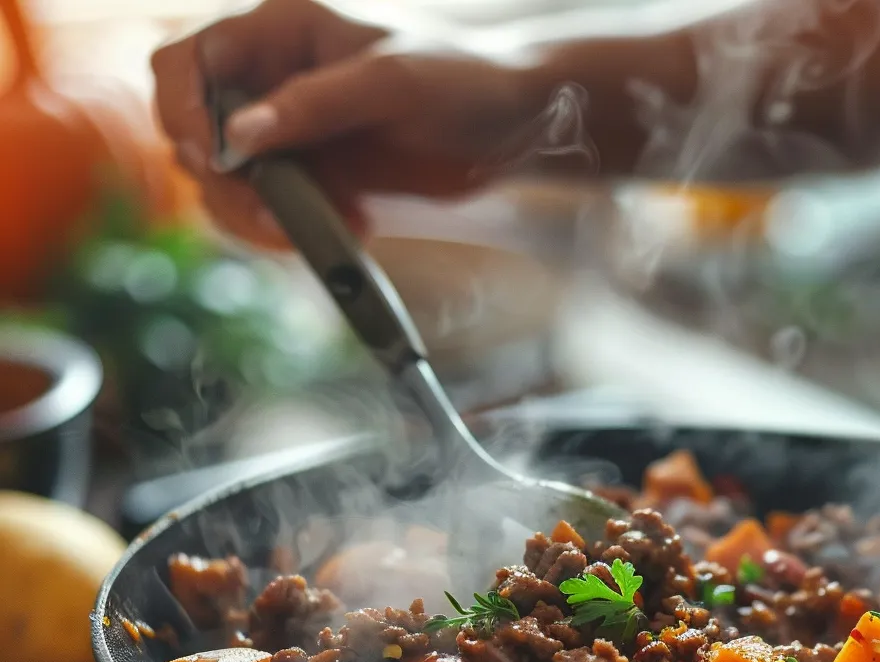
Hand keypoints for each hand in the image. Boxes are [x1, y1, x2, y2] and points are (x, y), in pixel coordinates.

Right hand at [151, 0, 535, 245]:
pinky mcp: (316, 179)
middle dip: (226, 181)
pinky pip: (276, 212)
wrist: (515, 121)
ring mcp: (292, 134)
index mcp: (279, 31)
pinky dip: (298, 230)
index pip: (187, 63)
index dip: (181, 111)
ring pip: (230, 184)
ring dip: (264, 215)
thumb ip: (315, 104)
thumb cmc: (461, 75)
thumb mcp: (392, 81)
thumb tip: (240, 135)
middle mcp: (273, 81)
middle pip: (195, 134)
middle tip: (277, 214)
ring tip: (338, 223)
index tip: (217, 160)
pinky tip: (352, 226)